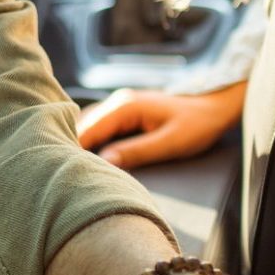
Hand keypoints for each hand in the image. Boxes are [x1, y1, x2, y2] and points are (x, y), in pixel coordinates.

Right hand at [76, 82, 245, 169]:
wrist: (213, 108)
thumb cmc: (196, 126)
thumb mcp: (170, 143)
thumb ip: (137, 152)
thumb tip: (105, 162)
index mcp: (126, 107)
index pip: (88, 129)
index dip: (72, 148)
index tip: (61, 169)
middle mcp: (118, 102)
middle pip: (82, 125)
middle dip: (71, 146)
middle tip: (60, 172)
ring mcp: (120, 105)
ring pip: (88, 125)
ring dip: (79, 143)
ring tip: (69, 167)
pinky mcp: (124, 113)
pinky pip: (99, 126)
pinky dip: (90, 140)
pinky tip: (86, 157)